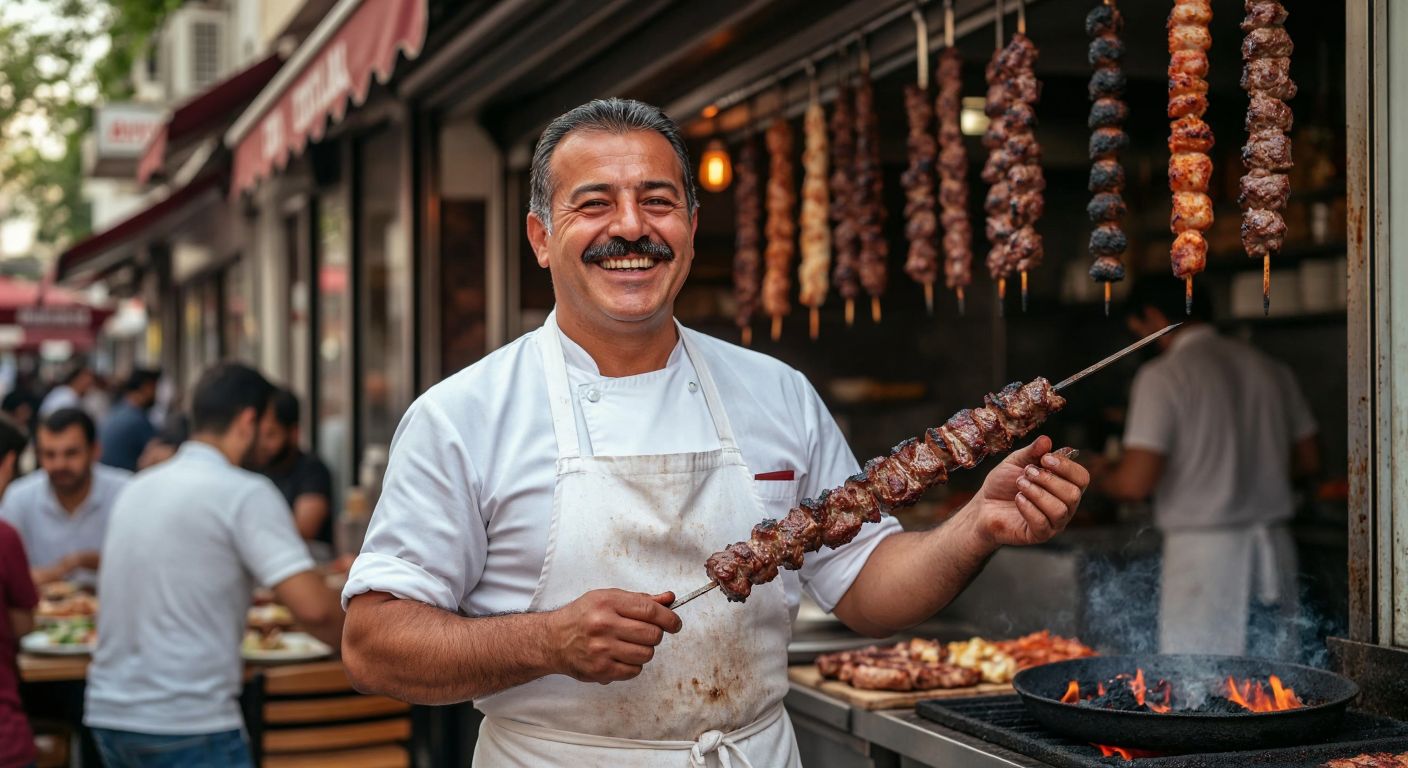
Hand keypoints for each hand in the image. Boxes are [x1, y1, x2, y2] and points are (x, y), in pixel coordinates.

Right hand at [548, 589, 681, 683]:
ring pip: (646, 654)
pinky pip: (634, 671)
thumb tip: (669, 599)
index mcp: (607, 603)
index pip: (650, 610)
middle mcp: (604, 625)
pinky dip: (633, 665)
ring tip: (629, 644)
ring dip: (644, 650)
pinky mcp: (600, 670)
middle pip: (652, 634)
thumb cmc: (583, 616)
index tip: (675, 623)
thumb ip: (640, 600)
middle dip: (655, 634)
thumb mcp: (608, 598)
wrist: (553, 639)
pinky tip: (620, 656)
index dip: (669, 618)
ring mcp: (602, 650)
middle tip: (645, 633)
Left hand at [969, 435, 1089, 546]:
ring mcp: (1053, 523)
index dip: (1067, 467)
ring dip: (1037, 493)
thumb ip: (1032, 452)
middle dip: (1048, 480)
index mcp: (1064, 486)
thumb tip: (1046, 440)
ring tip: (1020, 485)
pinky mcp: (1039, 535)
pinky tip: (1018, 499)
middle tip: (1027, 472)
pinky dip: (1029, 508)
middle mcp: (1065, 506)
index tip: (1044, 459)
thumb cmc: (1003, 484)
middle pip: (1074, 494)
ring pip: (1060, 510)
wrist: (983, 506)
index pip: (1082, 478)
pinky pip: (1043, 523)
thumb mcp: (1016, 462)